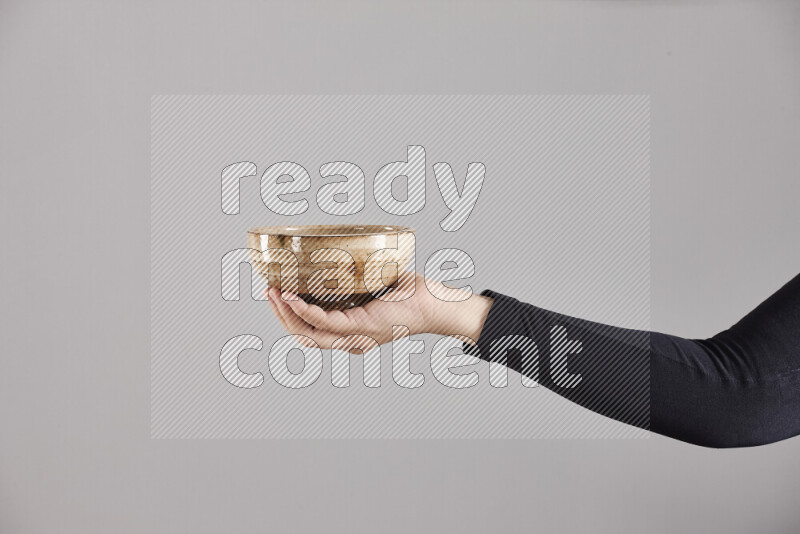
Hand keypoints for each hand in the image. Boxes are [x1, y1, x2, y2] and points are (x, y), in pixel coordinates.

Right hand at [268, 272, 492, 349]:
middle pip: (303, 336)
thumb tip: (339, 252)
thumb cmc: (412, 295)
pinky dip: (303, 311)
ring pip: (307, 333)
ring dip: (285, 313)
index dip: (289, 317)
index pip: (312, 332)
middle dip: (280, 316)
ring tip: (273, 292)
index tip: (277, 295)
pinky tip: (291, 297)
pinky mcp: (361, 329)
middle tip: (269, 292)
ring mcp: (355, 338)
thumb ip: (356, 277)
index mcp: (352, 334)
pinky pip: (323, 323)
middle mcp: (351, 341)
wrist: (437, 303)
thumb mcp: (375, 285)